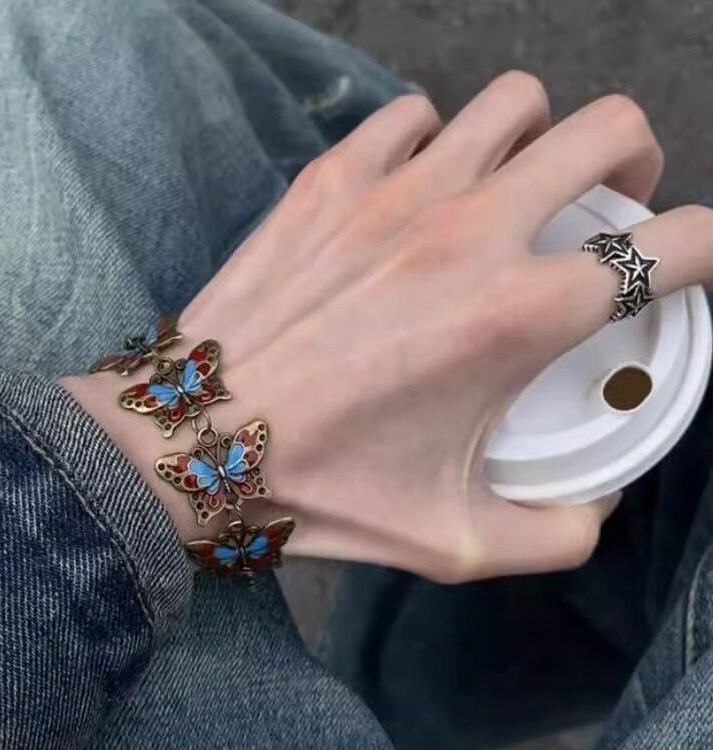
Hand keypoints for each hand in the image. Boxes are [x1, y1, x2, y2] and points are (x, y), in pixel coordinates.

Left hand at [66, 72, 712, 580]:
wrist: (193, 446)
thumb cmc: (321, 492)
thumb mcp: (456, 542)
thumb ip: (554, 530)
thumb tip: (594, 504)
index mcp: (519, 317)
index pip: (675, 245)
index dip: (706, 250)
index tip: (686, 266)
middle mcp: (472, 232)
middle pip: (606, 130)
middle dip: (633, 161)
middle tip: (608, 207)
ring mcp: (397, 191)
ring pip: (512, 103)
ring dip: (534, 140)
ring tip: (511, 191)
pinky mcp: (331, 179)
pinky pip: (414, 118)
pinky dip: (437, 143)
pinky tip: (417, 192)